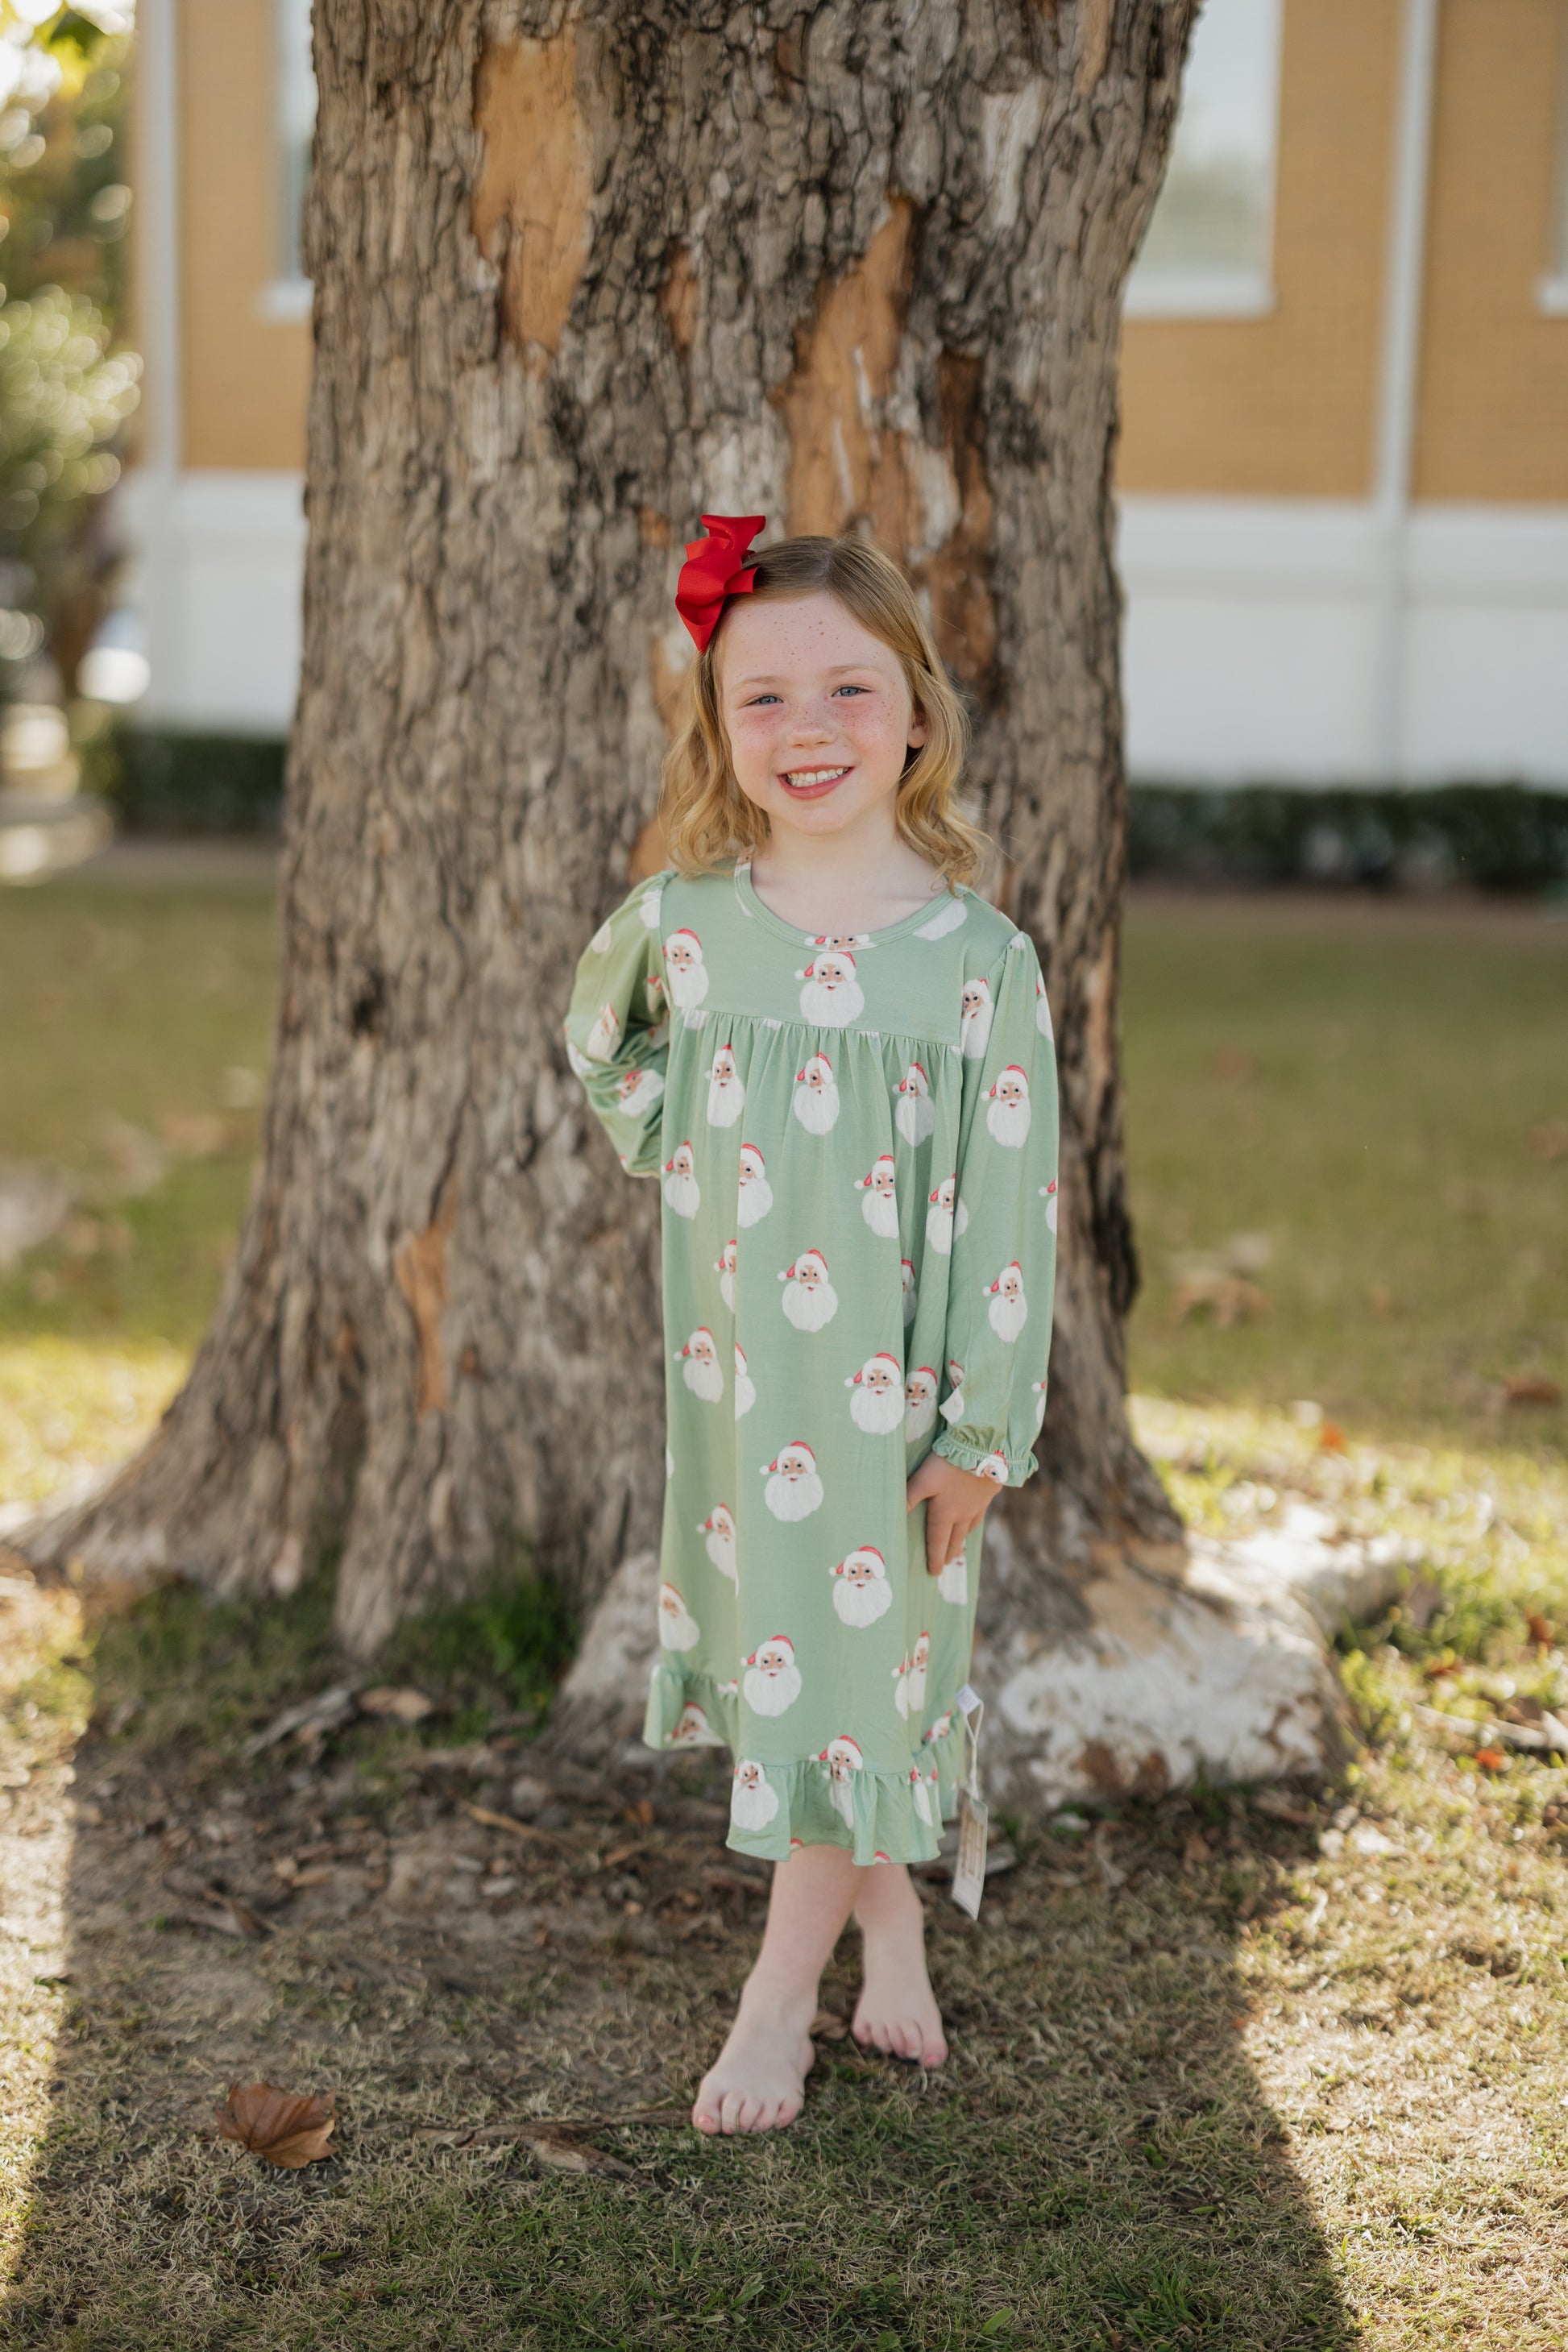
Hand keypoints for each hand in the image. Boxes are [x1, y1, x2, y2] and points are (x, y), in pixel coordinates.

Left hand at [905, 1452, 1001, 1579]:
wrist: (982, 1448)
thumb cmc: (947, 1465)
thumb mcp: (923, 1480)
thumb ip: (907, 1498)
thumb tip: (892, 1518)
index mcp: (944, 1514)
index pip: (937, 1541)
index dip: (934, 1557)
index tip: (934, 1572)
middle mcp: (962, 1513)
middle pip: (955, 1538)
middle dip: (949, 1552)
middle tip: (946, 1563)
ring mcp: (977, 1504)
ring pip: (969, 1527)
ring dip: (962, 1539)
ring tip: (959, 1547)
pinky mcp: (988, 1492)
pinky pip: (980, 1513)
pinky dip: (974, 1521)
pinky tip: (974, 1518)